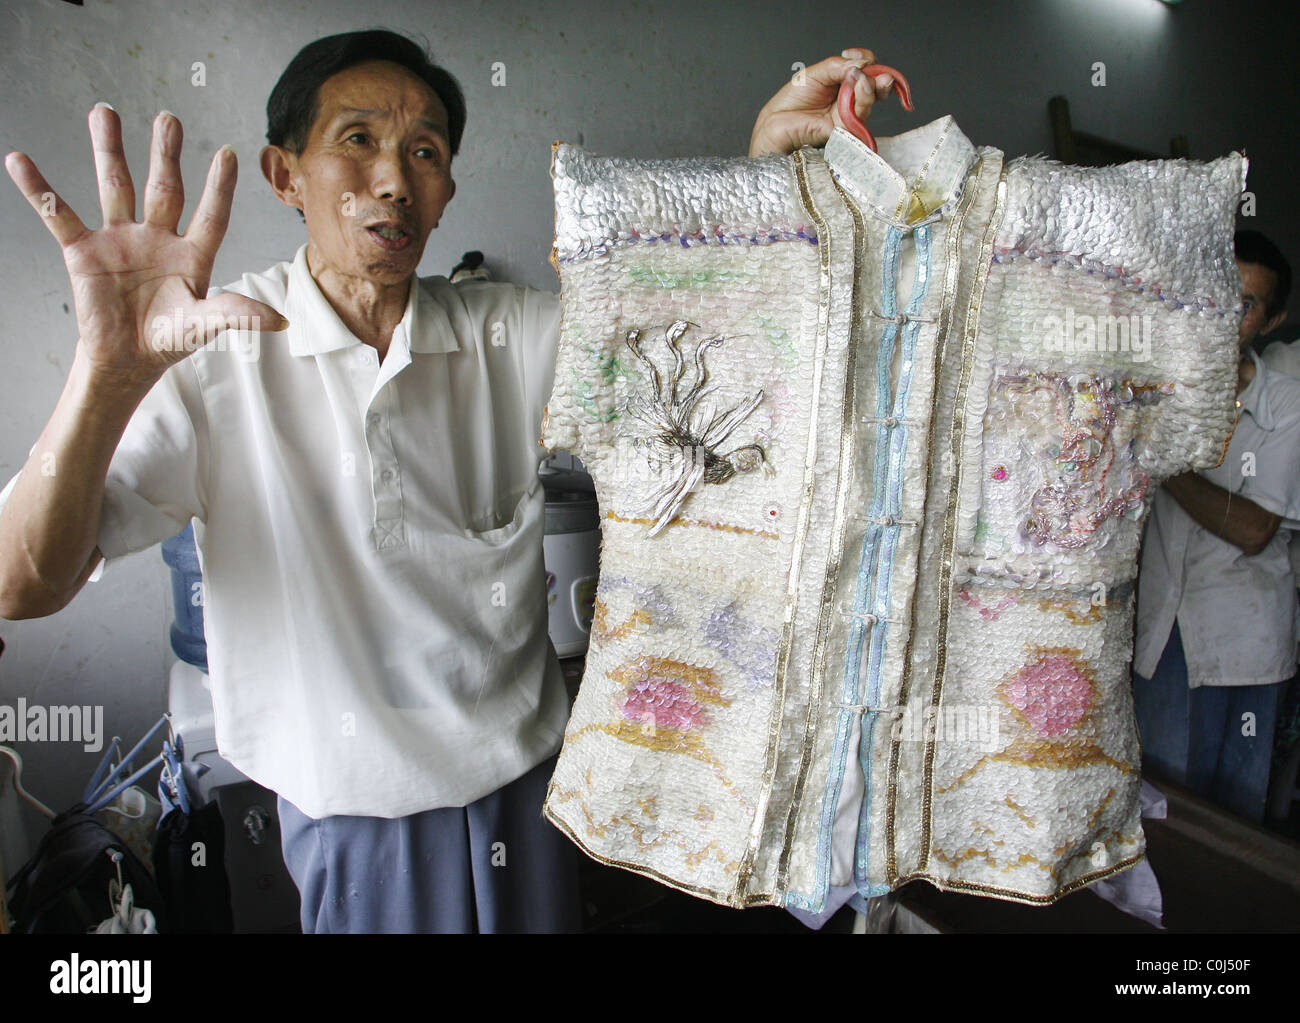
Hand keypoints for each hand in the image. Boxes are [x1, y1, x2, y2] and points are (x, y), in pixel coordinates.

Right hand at [5, 104, 286, 390]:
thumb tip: (281, 320)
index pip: (211, 215)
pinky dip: (38, 190)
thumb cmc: (169, 340)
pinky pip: (58, 214)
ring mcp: (119, 241)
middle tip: (168, 118)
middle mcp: (157, 239)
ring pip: (114, 187)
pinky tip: (20, 161)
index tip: (228, 153)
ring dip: (108, 150)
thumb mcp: (204, 326)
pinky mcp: (83, 252)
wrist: (125, 361)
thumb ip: (237, 315)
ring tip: (104, 112)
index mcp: (192, 255)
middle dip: (164, 154)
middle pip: (162, 188)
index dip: (219, 187)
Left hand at [748, 49, 899, 156]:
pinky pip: (862, 116)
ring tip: (859, 79)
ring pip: (870, 99)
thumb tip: (861, 63)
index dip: (866, 60)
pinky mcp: (846, 131)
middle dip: (875, 74)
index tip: (858, 57)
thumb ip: (837, 66)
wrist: (775, 127)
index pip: (864, 69)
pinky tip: (860, 89)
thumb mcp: (814, 74)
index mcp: (840, 84)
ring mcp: (848, 116)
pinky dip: (864, 100)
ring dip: (868, 86)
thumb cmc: (790, 103)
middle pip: (874, 84)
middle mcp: (848, 100)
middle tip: (864, 70)